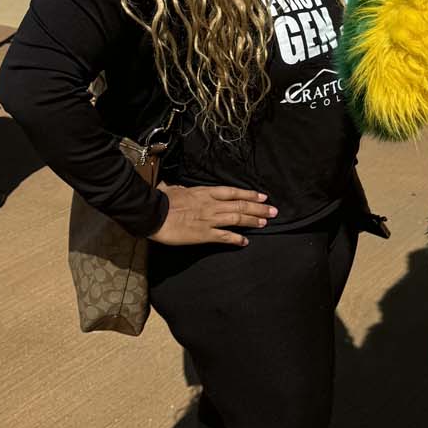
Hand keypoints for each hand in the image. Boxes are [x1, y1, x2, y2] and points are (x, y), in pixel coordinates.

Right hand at [149, 184, 277, 246]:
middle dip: (259, 208)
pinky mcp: (204, 235)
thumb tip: (173, 186)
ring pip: (237, 219)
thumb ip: (178, 188)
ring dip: (253, 221)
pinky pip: (225, 237)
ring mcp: (209, 220)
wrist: (154, 215)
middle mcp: (212, 205)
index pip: (233, 192)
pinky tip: (245, 242)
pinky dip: (236, 239)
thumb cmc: (161, 201)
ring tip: (265, 223)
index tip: (262, 196)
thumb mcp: (172, 189)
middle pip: (240, 206)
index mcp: (205, 193)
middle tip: (273, 211)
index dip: (249, 195)